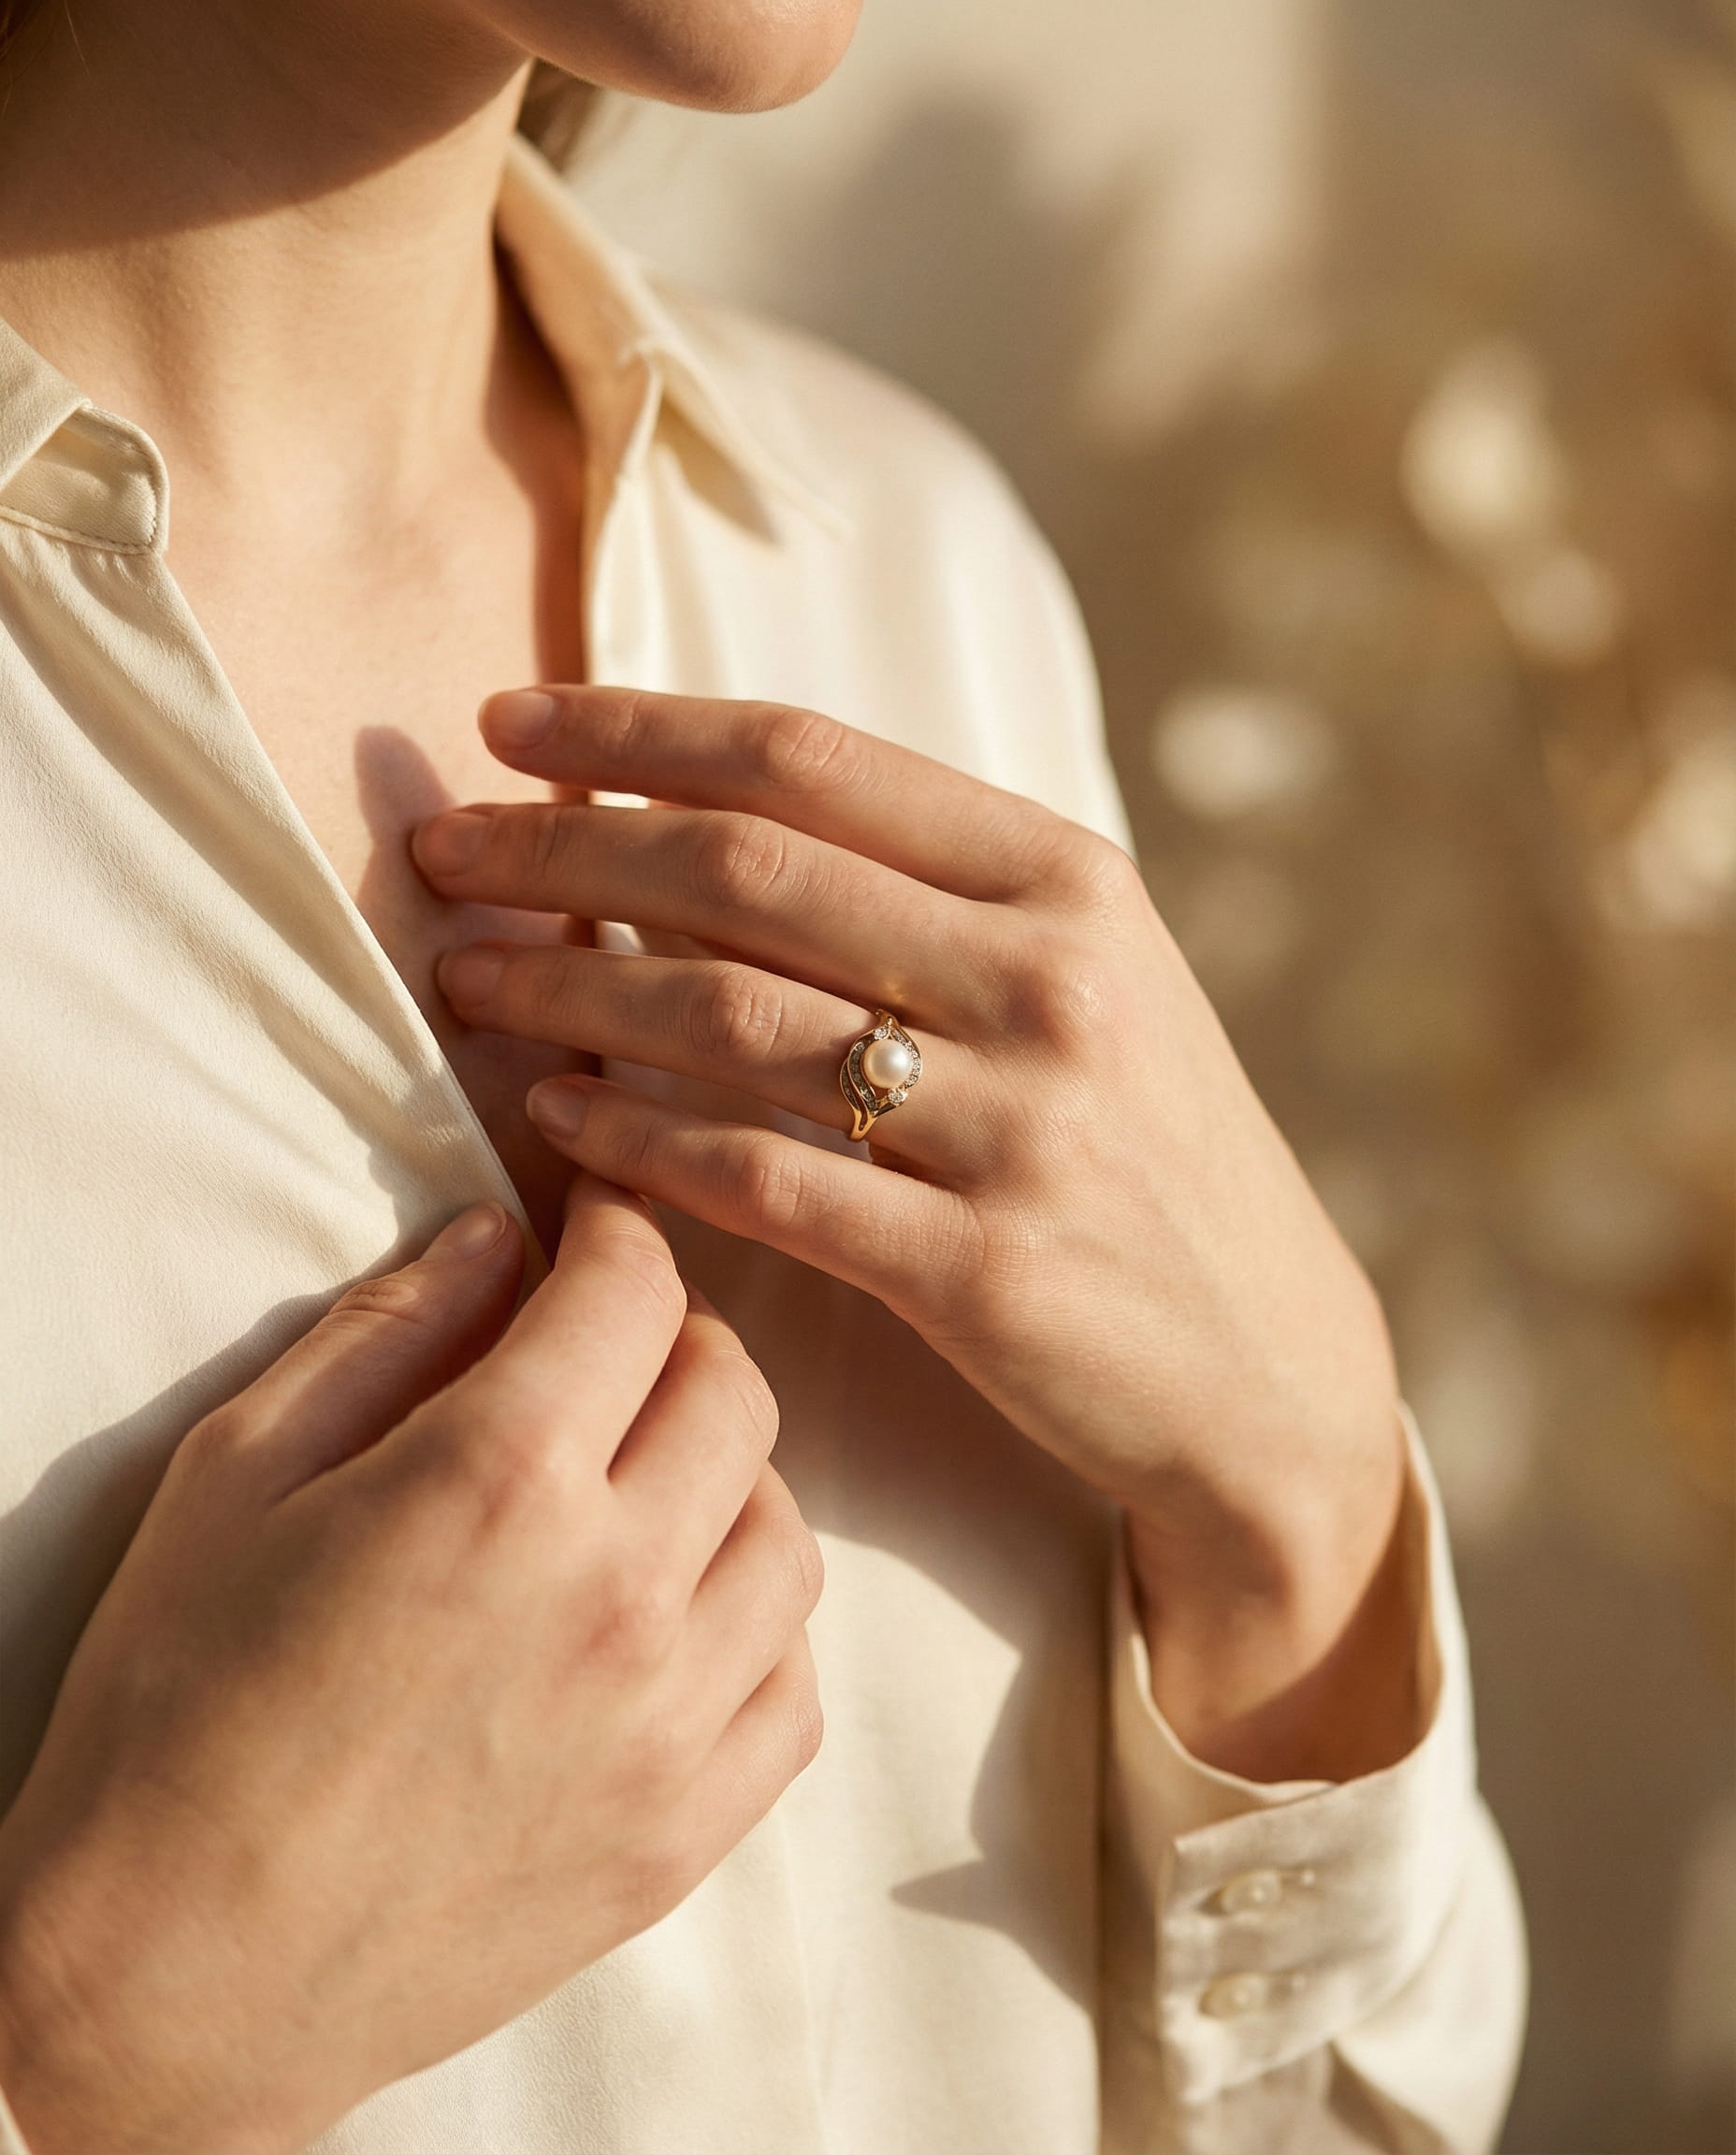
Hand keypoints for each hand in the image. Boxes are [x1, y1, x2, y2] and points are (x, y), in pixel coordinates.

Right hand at [0, 1183, 821, 2154]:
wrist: (171, 1974)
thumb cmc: (178, 1712)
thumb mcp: (238, 1473)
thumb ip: (384, 1332)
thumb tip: (493, 1240)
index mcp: (499, 1479)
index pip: (632, 1293)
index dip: (616, 1237)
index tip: (596, 1233)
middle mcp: (617, 1589)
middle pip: (732, 1391)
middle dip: (678, 1335)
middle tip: (614, 1345)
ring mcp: (667, 1722)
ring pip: (785, 1530)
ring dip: (730, 1475)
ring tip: (649, 1481)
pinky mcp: (683, 1831)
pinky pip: (792, 1685)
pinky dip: (757, 1625)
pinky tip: (681, 1616)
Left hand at [415, 687, 1413, 1776]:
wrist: (1268, 1371)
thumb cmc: (1145, 1157)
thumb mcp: (1085, 987)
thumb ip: (929, 904)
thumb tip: (699, 832)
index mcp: (1068, 881)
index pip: (812, 759)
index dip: (638, 729)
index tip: (512, 725)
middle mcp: (1051, 981)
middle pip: (748, 871)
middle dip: (563, 846)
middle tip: (443, 852)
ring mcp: (1024, 1127)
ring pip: (735, 1019)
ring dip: (573, 988)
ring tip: (471, 981)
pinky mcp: (985, 1271)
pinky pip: (766, 1183)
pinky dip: (641, 1144)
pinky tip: (561, 1119)